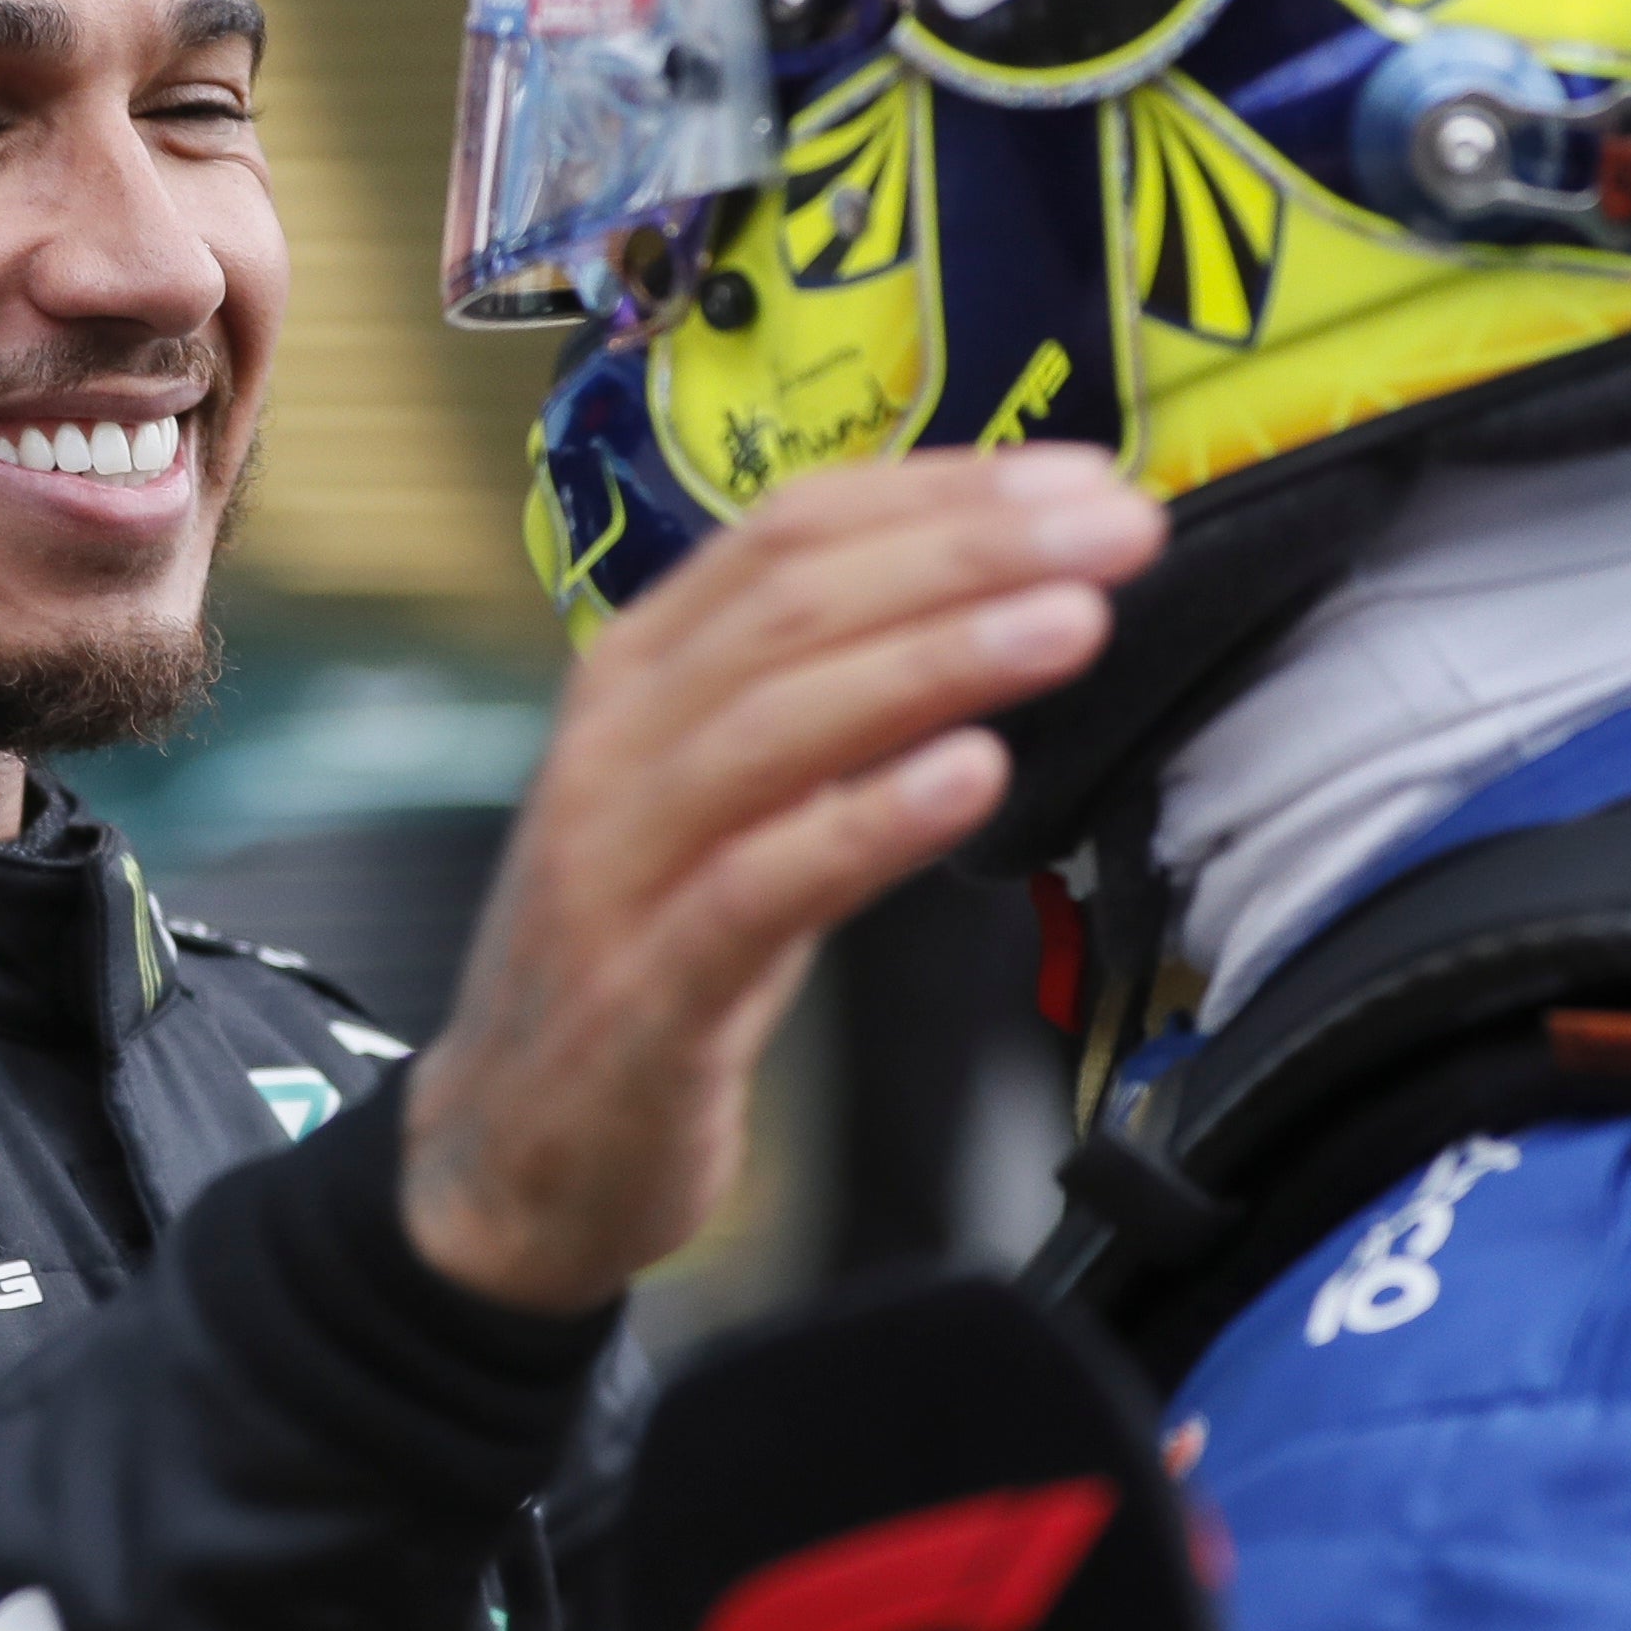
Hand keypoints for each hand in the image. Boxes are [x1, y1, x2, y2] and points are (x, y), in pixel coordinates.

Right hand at [404, 447, 1160, 1312]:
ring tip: (1073, 622)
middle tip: (1119, 529)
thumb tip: (995, 595)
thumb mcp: (723, 798)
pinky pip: (760, 883)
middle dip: (969, 551)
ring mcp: (620, 862)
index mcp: (637, 672)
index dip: (943, 490)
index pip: (789, 529)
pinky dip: (869, 819)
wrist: (511, 1152)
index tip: (1082, 478)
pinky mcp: (647, 987)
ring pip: (779, 719)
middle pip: (794, 601)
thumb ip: (823, 696)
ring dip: (940, 658)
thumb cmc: (647, 952)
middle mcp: (616, 742)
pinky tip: (971, 776)